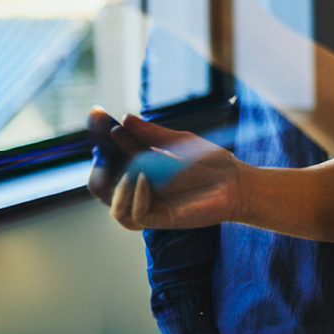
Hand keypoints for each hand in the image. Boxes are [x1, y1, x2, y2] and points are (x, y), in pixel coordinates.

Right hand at [88, 111, 242, 230]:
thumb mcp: (180, 142)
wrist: (238, 182)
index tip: (96, 113)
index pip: (115, 156)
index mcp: (146, 167)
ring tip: (131, 172)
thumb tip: (125, 118)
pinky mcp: (160, 219)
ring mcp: (151, 205)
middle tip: (103, 152)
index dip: (103, 136)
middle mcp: (144, 189)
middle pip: (105, 187)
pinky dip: (135, 197)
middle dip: (99, 169)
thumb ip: (152, 134)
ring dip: (117, 190)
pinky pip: (134, 215)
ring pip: (115, 208)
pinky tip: (145, 179)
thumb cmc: (213, 163)